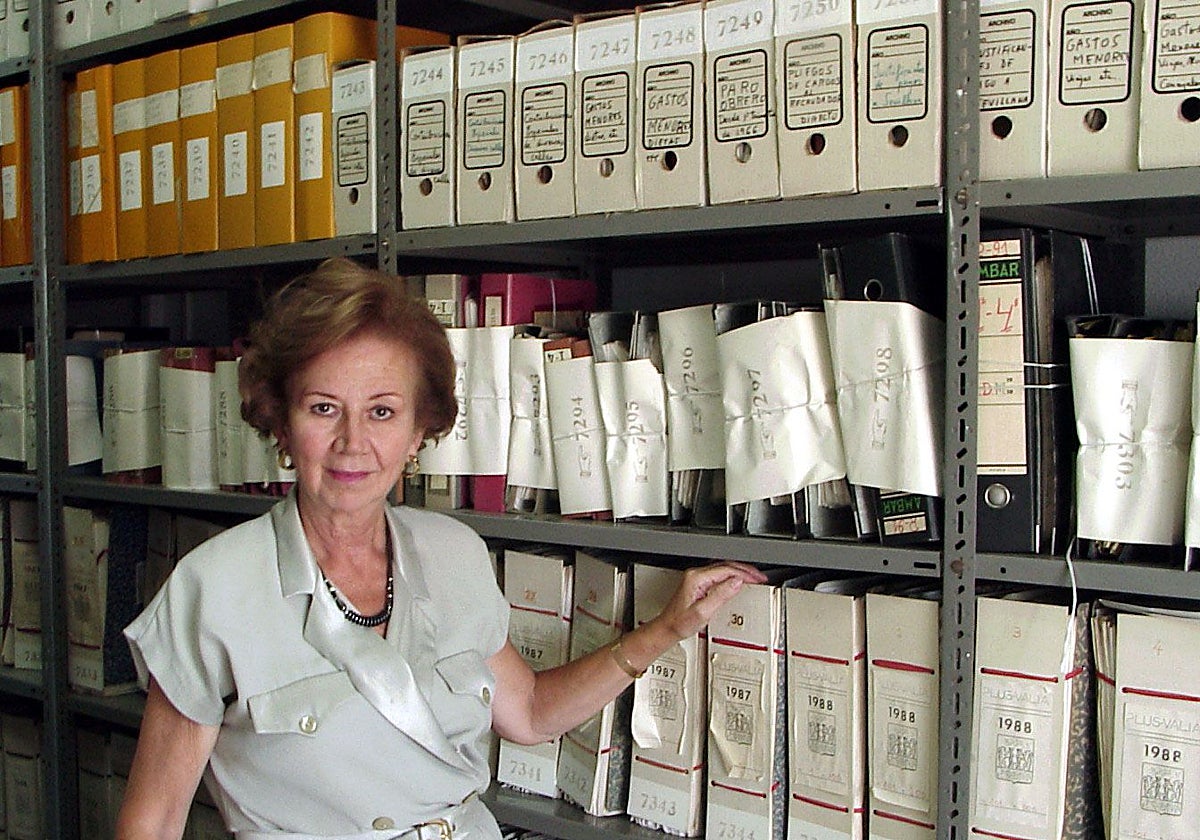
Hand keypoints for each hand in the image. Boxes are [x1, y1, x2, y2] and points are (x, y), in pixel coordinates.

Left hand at [650, 562, 767, 641]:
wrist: (667, 628)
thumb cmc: (680, 623)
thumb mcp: (703, 612)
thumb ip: (720, 595)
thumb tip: (736, 582)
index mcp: (697, 578)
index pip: (726, 570)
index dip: (744, 574)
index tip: (757, 579)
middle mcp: (695, 574)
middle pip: (726, 565)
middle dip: (745, 570)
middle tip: (760, 577)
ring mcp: (696, 577)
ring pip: (723, 568)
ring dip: (740, 571)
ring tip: (753, 577)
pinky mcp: (697, 583)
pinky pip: (719, 574)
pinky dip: (732, 576)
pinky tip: (739, 581)